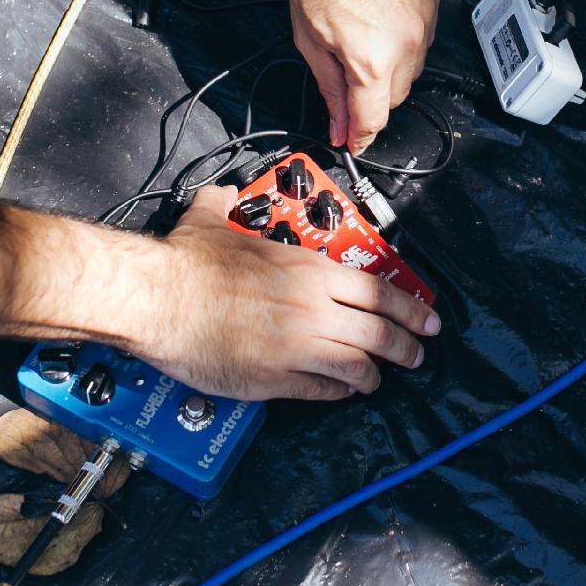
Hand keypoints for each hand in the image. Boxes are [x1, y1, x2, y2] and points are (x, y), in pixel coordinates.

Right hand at [122, 186, 440, 400]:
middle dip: (406, 347)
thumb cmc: (187, 263)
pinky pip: (321, 390)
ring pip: (357, 366)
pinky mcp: (273, 380)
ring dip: (373, 375)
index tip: (427, 319)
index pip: (377, 291)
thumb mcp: (212, 220)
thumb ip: (224, 205)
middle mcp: (311, 308)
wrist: (159, 300)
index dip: (410, 309)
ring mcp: (295, 347)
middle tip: (417, 355)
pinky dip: (337, 392)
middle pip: (379, 333)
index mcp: (309, 271)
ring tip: (378, 380)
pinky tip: (341, 391)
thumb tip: (222, 194)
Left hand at [284, 0, 439, 153]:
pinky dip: (403, 37)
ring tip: (363, 38)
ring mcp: (425, 21)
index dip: (360, 136)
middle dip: (372, 97)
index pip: (373, 119)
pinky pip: (422, 35)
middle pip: (396, 96)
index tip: (353, 141)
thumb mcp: (310, 41)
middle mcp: (407, 45)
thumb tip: (339, 125)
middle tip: (348, 79)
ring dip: (390, 67)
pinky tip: (380, 18)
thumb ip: (330, 90)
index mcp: (372, 61)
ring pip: (412, 67)